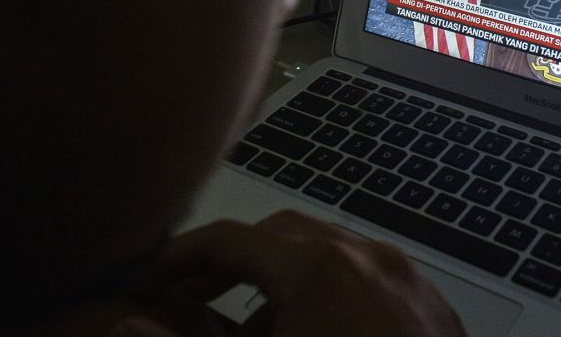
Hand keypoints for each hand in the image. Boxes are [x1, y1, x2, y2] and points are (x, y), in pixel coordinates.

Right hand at [112, 211, 464, 336]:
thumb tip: (127, 326)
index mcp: (320, 269)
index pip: (230, 238)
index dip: (178, 259)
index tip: (147, 286)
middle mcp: (369, 258)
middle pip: (281, 234)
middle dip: (231, 264)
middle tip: (191, 300)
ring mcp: (408, 279)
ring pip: (329, 255)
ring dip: (282, 282)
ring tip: (256, 335)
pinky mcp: (432, 306)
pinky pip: (369, 280)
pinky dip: (330, 296)